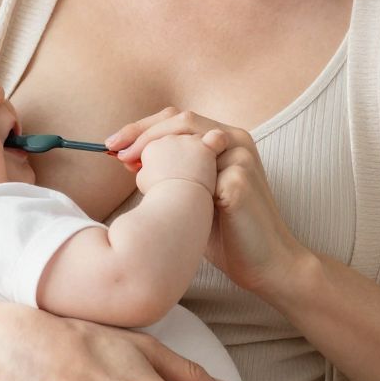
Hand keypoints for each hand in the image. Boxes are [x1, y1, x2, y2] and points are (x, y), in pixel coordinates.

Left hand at [108, 108, 316, 303]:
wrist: (266, 262)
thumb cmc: (229, 231)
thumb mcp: (198, 194)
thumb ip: (176, 172)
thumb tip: (132, 161)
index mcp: (227, 139)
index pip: (180, 118)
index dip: (143, 126)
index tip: (113, 144)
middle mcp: (237, 141)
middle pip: (182, 119)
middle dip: (141, 132)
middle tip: (112, 149)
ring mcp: (240, 159)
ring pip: (188, 138)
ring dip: (153, 150)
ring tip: (128, 167)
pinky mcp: (238, 182)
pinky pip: (197, 173)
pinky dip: (170, 180)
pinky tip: (155, 194)